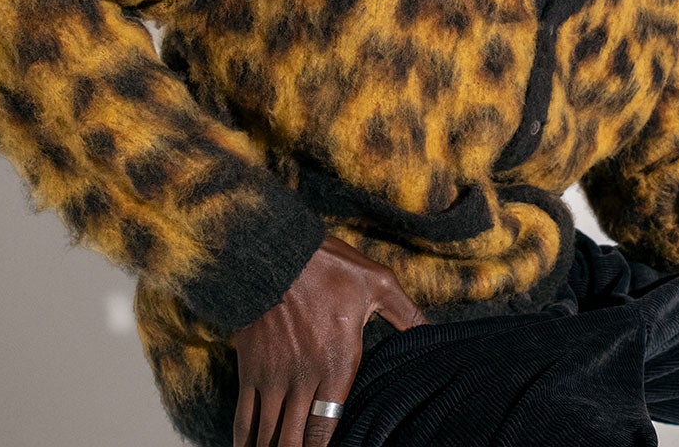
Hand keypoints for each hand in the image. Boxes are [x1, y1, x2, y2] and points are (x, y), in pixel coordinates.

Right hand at [228, 235, 429, 446]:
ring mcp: (273, 376)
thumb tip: (435, 331)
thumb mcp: (380, 284)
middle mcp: (304, 377)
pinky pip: (243, 415)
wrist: (272, 251)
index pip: (327, 426)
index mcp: (339, 363)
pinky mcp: (249, 368)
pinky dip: (244, 438)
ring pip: (267, 433)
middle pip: (294, 439)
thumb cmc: (329, 267)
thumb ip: (407, 315)